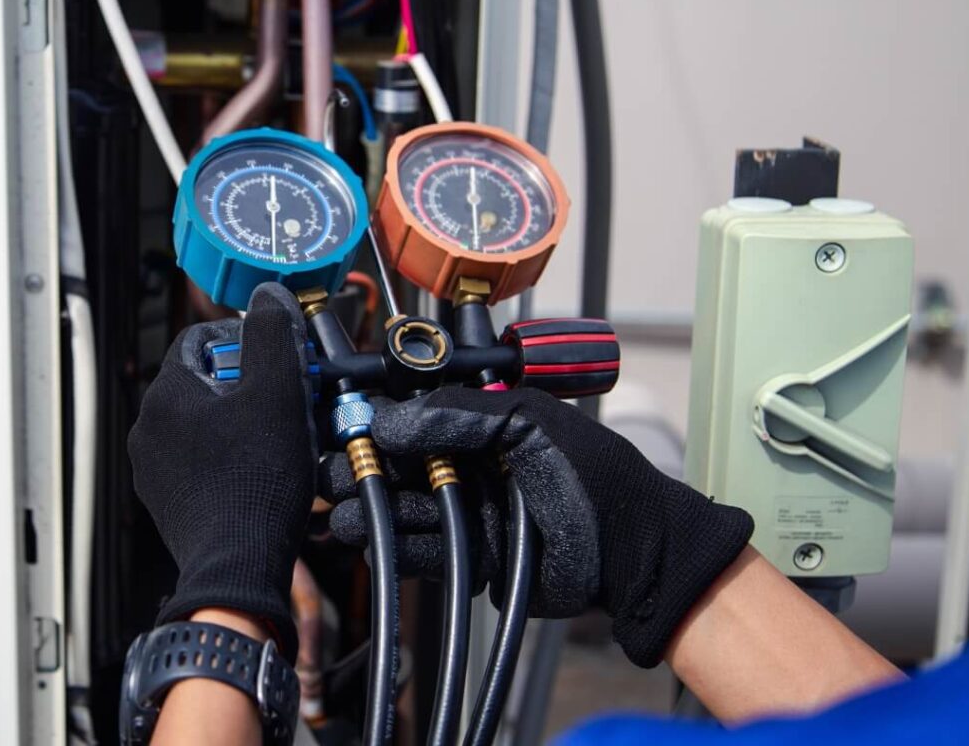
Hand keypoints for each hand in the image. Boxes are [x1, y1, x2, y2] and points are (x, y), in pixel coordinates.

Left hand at [129, 283, 316, 656]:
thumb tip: (268, 295)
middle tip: (288, 400)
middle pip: (206, 381)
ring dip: (241, 421)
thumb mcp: (277, 392)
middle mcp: (149, 426)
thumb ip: (272, 333)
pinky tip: (260, 471)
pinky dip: (228, 456)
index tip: (281, 361)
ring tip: (279, 438)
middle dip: (249, 384)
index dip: (248, 343)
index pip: (203, 339)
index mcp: (167, 392)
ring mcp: (154, 467)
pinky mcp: (167, 499)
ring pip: (203, 423)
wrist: (240, 563)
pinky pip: (199, 460)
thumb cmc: (257, 482)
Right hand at [319, 386, 753, 666]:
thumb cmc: (595, 478)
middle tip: (335, 472)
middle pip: (401, 463)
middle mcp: (470, 463)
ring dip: (372, 508)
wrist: (633, 555)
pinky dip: (398, 545)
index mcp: (483, 422)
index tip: (347, 425)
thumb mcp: (530, 424)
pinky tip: (373, 537)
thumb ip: (461, 416)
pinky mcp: (470, 555)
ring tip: (343, 511)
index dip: (377, 419)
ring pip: (405, 507)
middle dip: (364, 467)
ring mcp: (469, 509)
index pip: (416, 414)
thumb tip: (388, 420)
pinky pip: (425, 550)